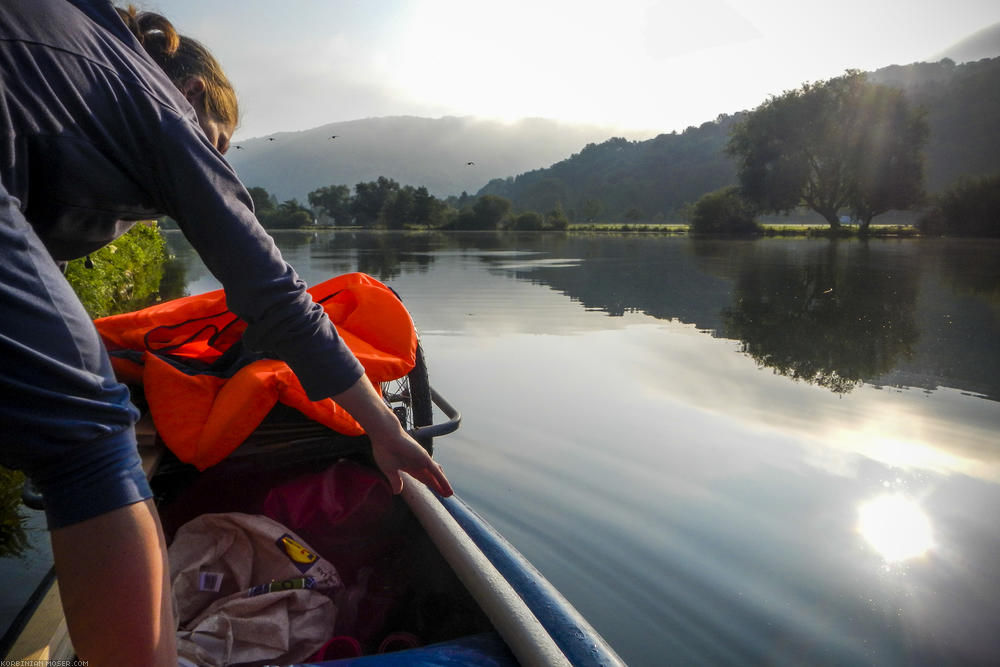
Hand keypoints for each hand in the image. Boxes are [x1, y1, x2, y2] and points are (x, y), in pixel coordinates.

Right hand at [332, 374, 452, 496]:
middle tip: (446, 494)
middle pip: (431, 477)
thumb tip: (397, 492)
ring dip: (442, 485)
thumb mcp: (390, 470)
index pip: (422, 477)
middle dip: (438, 486)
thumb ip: (395, 481)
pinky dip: (442, 481)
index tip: (435, 490)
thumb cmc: (384, 450)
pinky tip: (447, 489)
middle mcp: (418, 463)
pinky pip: (436, 472)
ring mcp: (422, 461)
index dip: (429, 484)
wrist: (385, 436)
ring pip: (436, 475)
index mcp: (409, 466)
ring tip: (449, 493)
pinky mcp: (425, 459)